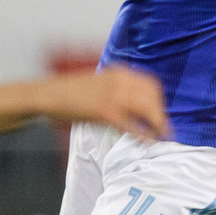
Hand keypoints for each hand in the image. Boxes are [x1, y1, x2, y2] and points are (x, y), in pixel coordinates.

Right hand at [39, 66, 170, 141]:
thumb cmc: (72, 92)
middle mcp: (121, 81)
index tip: (161, 112)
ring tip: (162, 136)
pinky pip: (131, 125)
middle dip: (161, 114)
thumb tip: (135, 103)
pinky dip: (142, 134)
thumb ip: (118, 88)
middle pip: (153, 97)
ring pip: (147, 110)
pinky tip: (147, 142)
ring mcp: (114, 95)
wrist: (50, 95)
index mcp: (120, 72)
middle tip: (165, 128)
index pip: (151, 84)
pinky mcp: (106, 111)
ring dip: (158, 124)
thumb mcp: (100, 82)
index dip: (159, 100)